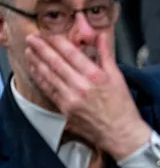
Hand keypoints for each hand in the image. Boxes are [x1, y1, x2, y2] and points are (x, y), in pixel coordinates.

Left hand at [25, 32, 150, 159]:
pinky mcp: (65, 110)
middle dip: (42, 49)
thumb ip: (106, 54)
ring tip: (30, 52)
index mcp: (96, 76)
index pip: (72, 54)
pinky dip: (41, 79)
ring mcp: (71, 99)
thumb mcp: (117, 77)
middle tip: (32, 39)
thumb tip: (100, 35)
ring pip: (49, 76)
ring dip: (37, 62)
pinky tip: (37, 71)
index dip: (58, 42)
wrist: (120, 132)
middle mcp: (81, 86)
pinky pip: (49, 91)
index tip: (49, 35)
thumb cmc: (122, 106)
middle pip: (56, 63)